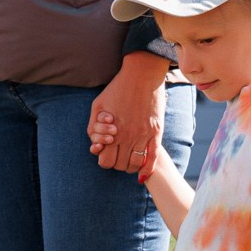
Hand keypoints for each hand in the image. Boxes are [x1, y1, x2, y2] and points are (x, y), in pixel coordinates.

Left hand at [88, 55, 167, 179]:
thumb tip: (96, 147)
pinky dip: (147, 169)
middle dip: (116, 163)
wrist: (142, 75)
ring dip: (130, 166)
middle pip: (119, 165)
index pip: (105, 161)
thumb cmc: (117, 89)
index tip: (106, 154)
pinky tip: (142, 175)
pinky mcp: (156, 131)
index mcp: (111, 130)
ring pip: (135, 164)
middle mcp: (128, 135)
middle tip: (117, 156)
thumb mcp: (97, 106)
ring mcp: (144, 134)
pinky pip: (153, 157)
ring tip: (128, 159)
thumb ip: (93, 127)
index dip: (104, 160)